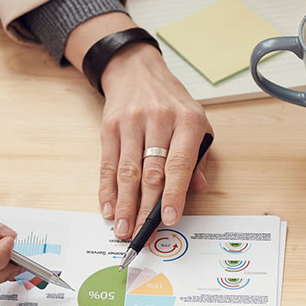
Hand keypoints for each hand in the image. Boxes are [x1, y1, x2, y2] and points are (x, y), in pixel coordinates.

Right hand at [100, 43, 211, 239]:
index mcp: (187, 121)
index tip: (170, 218)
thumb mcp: (196, 123)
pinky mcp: (110, 127)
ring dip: (124, 204)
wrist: (137, 72)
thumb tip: (196, 190)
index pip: (179, 164)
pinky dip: (107, 190)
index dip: (174, 194)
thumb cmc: (171, 103)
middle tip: (141, 233)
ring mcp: (131, 123)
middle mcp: (159, 120)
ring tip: (123, 228)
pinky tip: (108, 208)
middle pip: (151, 173)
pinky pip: (108, 164)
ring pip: (127, 172)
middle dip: (145, 208)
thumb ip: (198, 158)